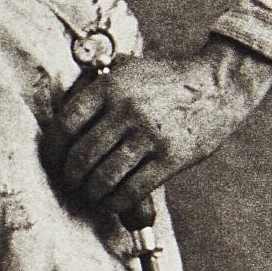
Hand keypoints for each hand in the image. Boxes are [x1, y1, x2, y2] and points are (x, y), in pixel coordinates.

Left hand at [47, 39, 271, 220]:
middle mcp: (127, 110)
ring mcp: (149, 136)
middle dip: (71, 175)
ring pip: (104, 177)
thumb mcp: (130, 68)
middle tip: (73, 181)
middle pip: (82, 155)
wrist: (218, 86)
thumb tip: (66, 112)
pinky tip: (112, 200)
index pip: (67, 124)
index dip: (53, 148)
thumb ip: (98, 84)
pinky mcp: (170, 159)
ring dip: (92, 192)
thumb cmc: (167, 80)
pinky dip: (115, 202)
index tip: (54, 160)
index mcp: (112, 87)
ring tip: (92, 193)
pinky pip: (132, 190)